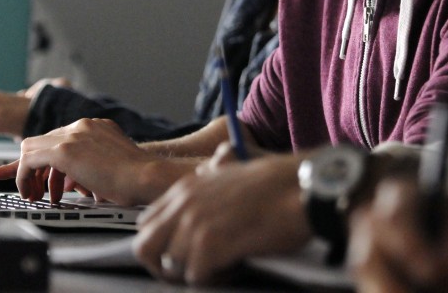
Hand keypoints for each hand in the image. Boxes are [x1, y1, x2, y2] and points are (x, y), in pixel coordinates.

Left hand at [0, 117, 189, 205]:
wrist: (145, 177)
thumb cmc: (136, 179)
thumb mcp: (112, 163)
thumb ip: (93, 164)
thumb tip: (73, 182)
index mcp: (96, 127)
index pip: (60, 137)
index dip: (48, 160)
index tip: (43, 177)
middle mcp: (82, 126)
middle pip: (43, 141)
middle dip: (34, 167)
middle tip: (35, 189)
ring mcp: (73, 135)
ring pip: (31, 148)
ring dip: (27, 174)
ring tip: (32, 195)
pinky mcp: (64, 150)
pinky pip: (29, 160)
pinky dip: (23, 177)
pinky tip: (29, 193)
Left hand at [133, 153, 310, 284]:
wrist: (302, 188)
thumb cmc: (278, 183)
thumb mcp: (235, 168)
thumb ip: (213, 175)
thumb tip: (208, 172)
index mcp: (187, 187)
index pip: (147, 223)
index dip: (160, 244)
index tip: (181, 255)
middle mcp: (184, 204)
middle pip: (145, 247)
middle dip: (164, 266)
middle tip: (193, 271)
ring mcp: (196, 224)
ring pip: (171, 266)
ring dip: (195, 274)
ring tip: (223, 267)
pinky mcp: (211, 245)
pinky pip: (196, 277)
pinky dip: (214, 280)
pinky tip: (234, 268)